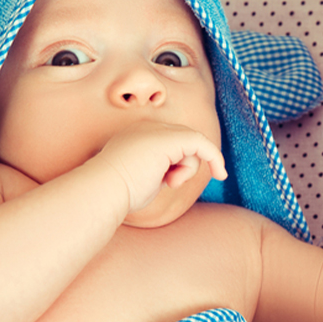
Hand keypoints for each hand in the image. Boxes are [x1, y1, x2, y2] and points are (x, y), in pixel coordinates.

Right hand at [93, 120, 227, 214]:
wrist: (102, 190)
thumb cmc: (117, 193)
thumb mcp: (142, 179)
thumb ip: (159, 172)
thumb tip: (174, 176)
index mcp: (137, 136)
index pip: (170, 143)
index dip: (180, 162)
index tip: (178, 181)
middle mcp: (147, 128)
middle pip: (184, 142)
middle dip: (186, 166)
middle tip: (170, 183)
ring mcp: (156, 131)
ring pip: (191, 146)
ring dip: (186, 170)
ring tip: (167, 181)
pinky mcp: (168, 139)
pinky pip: (201, 144)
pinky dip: (214, 158)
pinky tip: (220, 174)